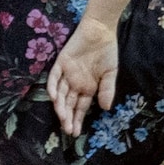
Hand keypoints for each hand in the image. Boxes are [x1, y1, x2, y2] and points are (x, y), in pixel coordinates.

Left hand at [47, 16, 118, 136]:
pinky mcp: (60, 63)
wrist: (100, 31)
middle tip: (67, 130)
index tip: (75, 133)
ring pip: (60, 94)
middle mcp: (75, 84)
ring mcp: (67, 74)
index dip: (77, 120)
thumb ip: (107, 90)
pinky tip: (54, 97)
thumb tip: (106, 108)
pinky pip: (54, 77)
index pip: (80, 108)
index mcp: (87, 88)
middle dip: (68, 118)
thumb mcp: (110, 73)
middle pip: (68, 104)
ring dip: (60, 106)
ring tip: (62, 118)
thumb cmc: (107, 52)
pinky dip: (53, 87)